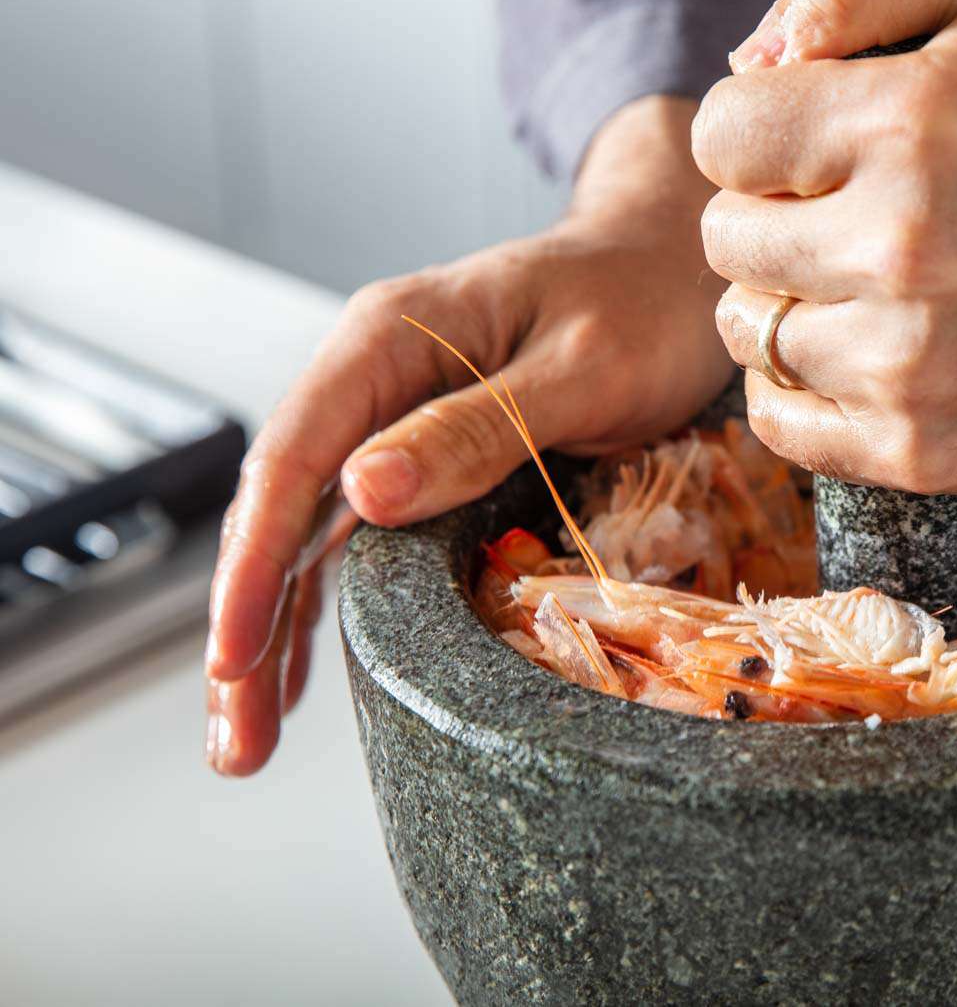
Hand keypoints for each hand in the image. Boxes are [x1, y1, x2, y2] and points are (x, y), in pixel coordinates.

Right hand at [205, 97, 728, 774]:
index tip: (231, 657)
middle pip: (283, 507)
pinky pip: (361, 538)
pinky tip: (300, 675)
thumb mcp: (576, 367)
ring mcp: (397, 418)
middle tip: (231, 741)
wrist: (672, 267)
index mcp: (389, 338)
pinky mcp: (429, 454)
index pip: (294, 455)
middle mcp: (375, 378)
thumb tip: (362, 492)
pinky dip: (327, 607)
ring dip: (275, 630)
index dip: (251, 564)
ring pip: (311, 534)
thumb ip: (477, 425)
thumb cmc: (639, 303)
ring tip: (245, 737)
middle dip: (247, 624)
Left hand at [692, 0, 956, 495]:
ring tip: (868, 282)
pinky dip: (798, 385)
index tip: (822, 146)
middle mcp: (906, 249)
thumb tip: (744, 64)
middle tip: (855, 214)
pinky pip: (776, 418)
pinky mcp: (920, 450)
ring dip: (789, 300)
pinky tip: (862, 349)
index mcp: (911, 122)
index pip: (721, 135)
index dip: (763, 133)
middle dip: (774, 213)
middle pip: (723, 236)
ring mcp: (911, 364)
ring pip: (746, 328)